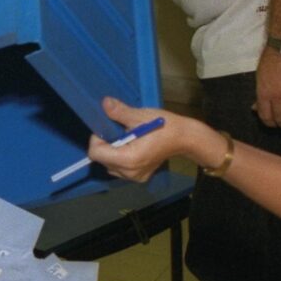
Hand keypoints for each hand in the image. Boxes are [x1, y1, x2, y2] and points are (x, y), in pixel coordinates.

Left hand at [88, 96, 213, 181]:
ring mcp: (134, 177)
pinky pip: (119, 169)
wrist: (185, 138)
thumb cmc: (164, 125)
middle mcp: (129, 172)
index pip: (95, 153)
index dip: (97, 138)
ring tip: (127, 139)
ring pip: (109, 165)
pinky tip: (132, 148)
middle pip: (101, 159)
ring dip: (112, 152)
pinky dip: (120, 158)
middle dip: (105, 144)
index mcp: (128, 159)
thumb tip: (105, 102)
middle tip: (120, 132)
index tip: (108, 128)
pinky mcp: (139, 177)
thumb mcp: (140, 116)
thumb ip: (120, 112)